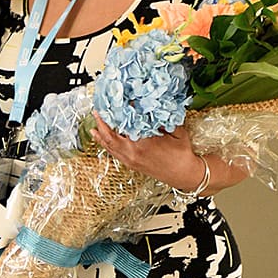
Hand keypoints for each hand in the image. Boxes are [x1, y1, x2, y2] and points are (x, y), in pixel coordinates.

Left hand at [90, 114, 208, 191]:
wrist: (184, 174)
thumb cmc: (182, 154)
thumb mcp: (176, 131)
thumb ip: (163, 119)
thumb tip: (151, 106)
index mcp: (142, 144)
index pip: (124, 125)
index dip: (117, 114)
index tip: (114, 103)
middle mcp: (133, 153)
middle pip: (110, 137)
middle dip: (102, 124)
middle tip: (96, 113)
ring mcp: (131, 160)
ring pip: (109, 147)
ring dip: (100, 136)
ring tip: (93, 128)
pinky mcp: (131, 164)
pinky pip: (114, 154)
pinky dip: (106, 146)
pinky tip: (103, 141)